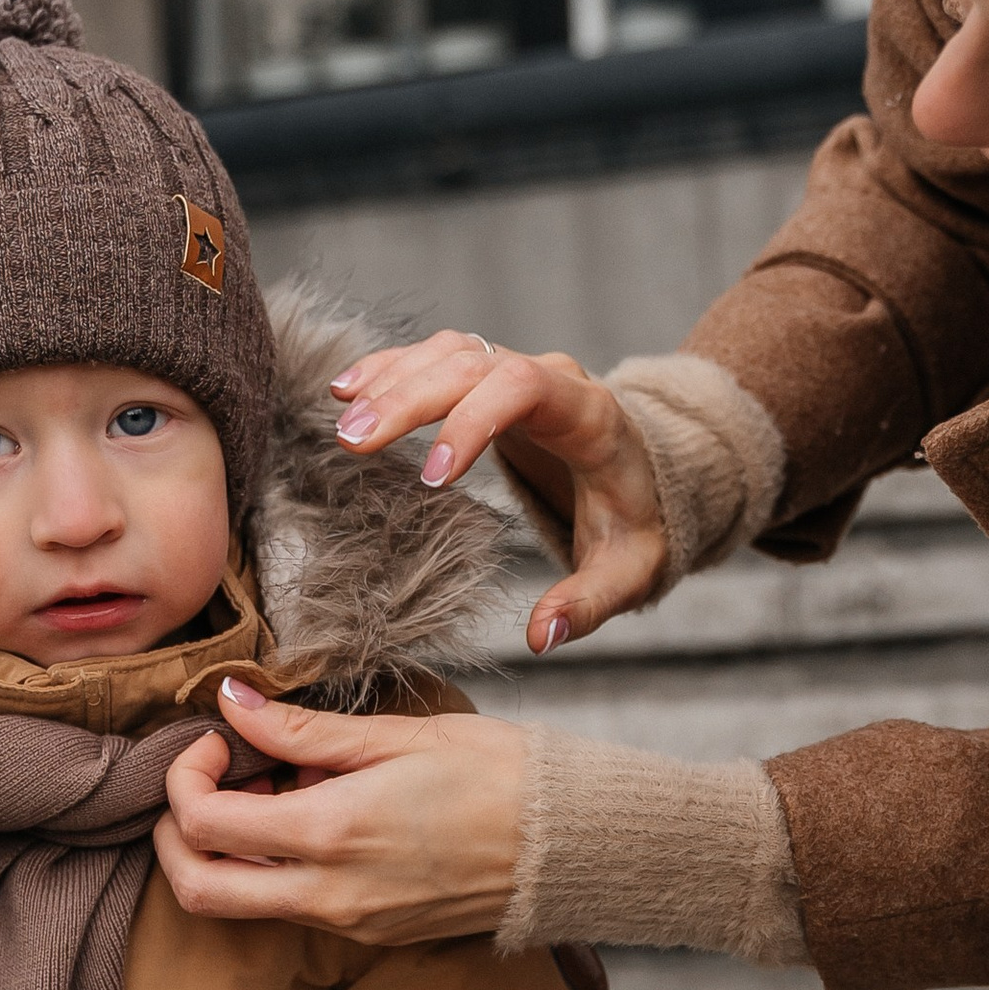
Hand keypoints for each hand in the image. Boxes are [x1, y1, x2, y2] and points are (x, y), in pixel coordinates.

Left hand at [156, 685, 526, 941]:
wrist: (574, 844)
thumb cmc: (499, 774)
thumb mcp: (398, 734)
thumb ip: (301, 727)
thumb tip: (231, 701)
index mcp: (331, 833)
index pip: (202, 824)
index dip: (186, 778)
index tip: (218, 741)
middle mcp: (330, 893)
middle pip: (196, 890)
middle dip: (176, 836)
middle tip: (208, 783)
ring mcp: (350, 924)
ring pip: (241, 905)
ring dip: (230, 852)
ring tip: (276, 791)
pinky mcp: (372, 934)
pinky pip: (293, 908)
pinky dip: (277, 866)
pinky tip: (318, 817)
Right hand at [326, 329, 667, 653]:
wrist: (647, 472)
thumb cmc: (636, 523)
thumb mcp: (629, 573)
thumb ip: (589, 604)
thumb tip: (541, 638)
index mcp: (589, 415)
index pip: (525, 389)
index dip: (474, 421)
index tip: (432, 477)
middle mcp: (553, 378)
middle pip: (473, 363)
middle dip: (410, 398)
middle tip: (353, 443)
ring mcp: (519, 368)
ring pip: (449, 351)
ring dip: (391, 381)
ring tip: (341, 422)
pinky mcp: (492, 375)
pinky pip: (438, 356)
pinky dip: (392, 369)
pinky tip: (347, 391)